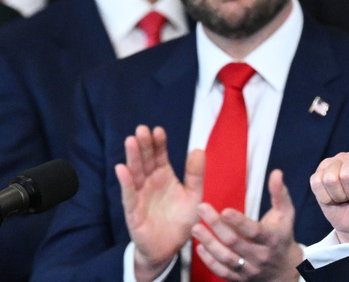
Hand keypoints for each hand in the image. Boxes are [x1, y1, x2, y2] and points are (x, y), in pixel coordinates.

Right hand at [115, 125, 203, 281]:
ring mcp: (140, 195)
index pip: (160, 155)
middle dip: (144, 145)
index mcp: (164, 176)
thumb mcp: (194, 195)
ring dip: (132, 158)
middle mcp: (150, 182)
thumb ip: (195, 174)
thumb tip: (198, 149)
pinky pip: (129, 195)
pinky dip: (125, 182)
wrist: (170, 248)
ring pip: (135, 174)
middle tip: (142, 129)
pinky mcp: (133, 211)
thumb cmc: (180, 220)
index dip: (158, 143)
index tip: (159, 130)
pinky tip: (122, 169)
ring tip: (131, 141)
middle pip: (145, 160)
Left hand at [191, 169, 301, 281]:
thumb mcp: (286, 213)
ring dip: (209, 243)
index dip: (239, 221)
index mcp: (271, 239)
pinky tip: (199, 247)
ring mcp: (250, 269)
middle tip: (201, 208)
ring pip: (227, 258)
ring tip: (195, 228)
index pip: (254, 231)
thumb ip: (279, 193)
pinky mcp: (240, 278)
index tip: (224, 210)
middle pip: (235, 242)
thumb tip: (276, 173)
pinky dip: (209, 261)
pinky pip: (223, 271)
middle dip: (216, 225)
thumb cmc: (283, 234)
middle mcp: (260, 255)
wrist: (285, 268)